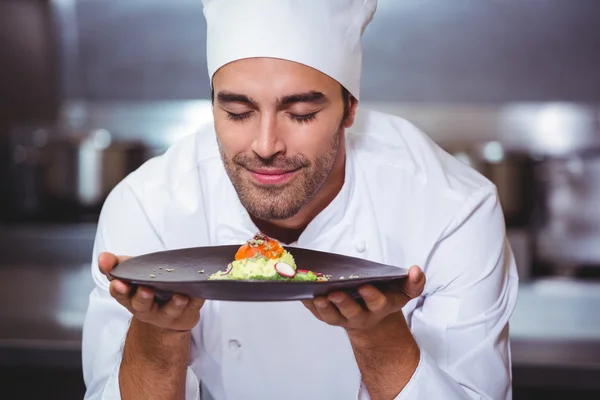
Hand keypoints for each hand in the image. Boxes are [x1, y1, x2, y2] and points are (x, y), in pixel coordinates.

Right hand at [98, 252, 204, 331]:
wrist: (167, 314)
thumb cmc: (147, 286)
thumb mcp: (130, 272)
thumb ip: (115, 264)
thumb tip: (103, 258)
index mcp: (129, 297)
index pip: (120, 294)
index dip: (119, 289)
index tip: (119, 283)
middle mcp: (146, 309)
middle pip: (142, 305)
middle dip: (143, 298)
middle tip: (146, 290)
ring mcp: (167, 314)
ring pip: (170, 311)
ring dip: (174, 304)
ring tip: (180, 297)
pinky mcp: (186, 314)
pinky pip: (193, 308)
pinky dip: (197, 301)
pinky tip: (198, 294)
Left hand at [302, 265, 424, 335]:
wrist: (372, 320)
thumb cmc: (386, 297)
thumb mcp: (403, 292)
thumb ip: (413, 282)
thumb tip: (416, 270)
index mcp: (380, 306)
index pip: (377, 303)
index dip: (371, 296)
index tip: (364, 287)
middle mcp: (362, 315)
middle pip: (351, 312)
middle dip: (343, 304)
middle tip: (334, 294)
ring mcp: (343, 317)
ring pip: (332, 316)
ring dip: (323, 308)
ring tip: (316, 297)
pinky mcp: (329, 316)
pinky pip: (317, 312)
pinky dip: (309, 304)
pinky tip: (302, 294)